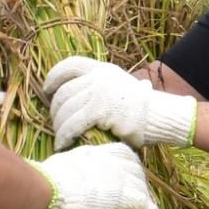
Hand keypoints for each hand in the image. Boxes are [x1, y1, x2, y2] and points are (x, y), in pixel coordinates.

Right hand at [33, 142, 160, 208]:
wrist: (45, 188)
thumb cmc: (44, 180)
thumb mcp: (60, 165)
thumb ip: (70, 168)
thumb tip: (63, 174)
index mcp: (94, 153)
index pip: (121, 152)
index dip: (127, 164)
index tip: (127, 173)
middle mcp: (110, 162)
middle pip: (135, 168)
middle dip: (139, 180)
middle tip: (139, 192)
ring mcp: (118, 178)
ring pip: (141, 185)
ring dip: (145, 196)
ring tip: (145, 208)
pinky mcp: (122, 197)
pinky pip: (143, 204)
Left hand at [43, 56, 196, 149]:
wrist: (161, 115)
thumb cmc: (144, 108)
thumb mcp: (121, 86)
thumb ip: (101, 87)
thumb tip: (79, 98)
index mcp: (103, 69)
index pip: (71, 65)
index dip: (54, 76)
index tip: (47, 89)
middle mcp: (98, 77)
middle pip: (64, 92)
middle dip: (55, 109)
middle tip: (55, 123)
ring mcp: (98, 92)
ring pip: (65, 109)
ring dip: (58, 125)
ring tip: (60, 137)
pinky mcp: (99, 110)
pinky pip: (72, 124)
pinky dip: (64, 135)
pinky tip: (62, 144)